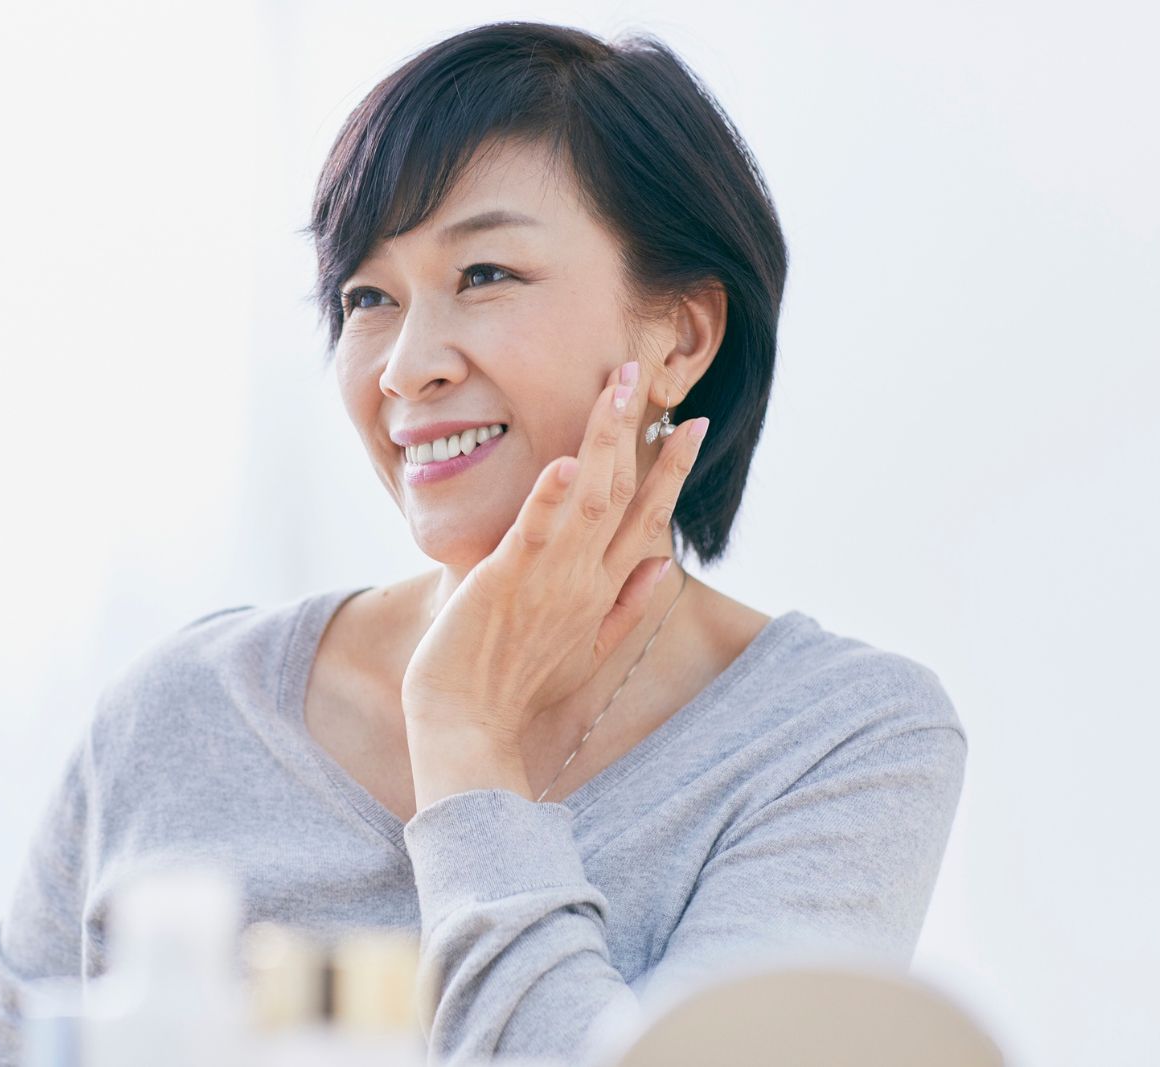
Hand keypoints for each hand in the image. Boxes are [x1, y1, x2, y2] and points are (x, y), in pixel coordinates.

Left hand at [400, 360, 708, 749]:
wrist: (469, 725)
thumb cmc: (517, 687)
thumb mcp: (586, 650)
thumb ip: (628, 604)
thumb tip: (665, 560)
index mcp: (604, 591)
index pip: (648, 517)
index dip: (671, 469)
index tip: (690, 425)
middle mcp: (586, 578)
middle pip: (624, 492)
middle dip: (637, 429)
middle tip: (647, 372)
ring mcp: (550, 577)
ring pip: (590, 497)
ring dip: (605, 439)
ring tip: (617, 387)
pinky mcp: (508, 578)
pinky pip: (536, 530)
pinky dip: (552, 495)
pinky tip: (567, 460)